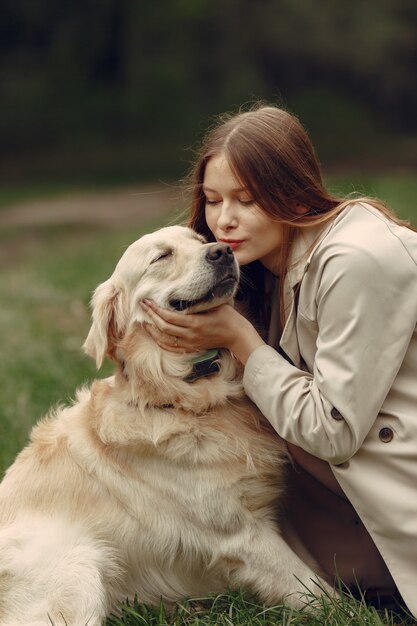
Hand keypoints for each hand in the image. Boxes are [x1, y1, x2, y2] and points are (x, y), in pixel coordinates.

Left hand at [140, 300, 264, 363]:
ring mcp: (190, 343)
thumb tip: (183, 290)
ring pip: (164, 339)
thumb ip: (198, 300)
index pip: (168, 316)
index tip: (147, 301)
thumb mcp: (214, 304)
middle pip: (163, 327)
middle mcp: (190, 334)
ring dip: (152, 330)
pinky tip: (154, 335)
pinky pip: (171, 348)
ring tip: (143, 320)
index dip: (155, 309)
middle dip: (150, 316)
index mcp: (195, 322)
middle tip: (142, 306)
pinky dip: (160, 341)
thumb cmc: (227, 316)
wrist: (236, 335)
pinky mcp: (191, 348)